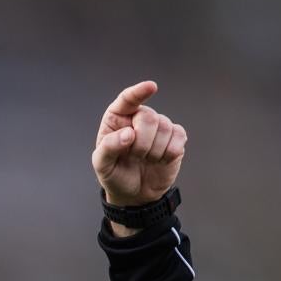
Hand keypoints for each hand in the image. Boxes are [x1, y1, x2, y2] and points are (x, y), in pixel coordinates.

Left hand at [92, 80, 185, 208]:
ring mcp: (160, 126)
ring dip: (153, 151)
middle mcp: (139, 118)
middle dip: (141, 142)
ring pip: (165, 128)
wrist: (134, 193)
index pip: (127, 99)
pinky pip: (178, 139)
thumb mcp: (102, 165)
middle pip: (149, 117)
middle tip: (134, 156)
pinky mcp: (177, 137)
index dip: (139, 92)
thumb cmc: (115, 175)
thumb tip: (128, 134)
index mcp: (118, 119)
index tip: (151, 87)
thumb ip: (108, 148)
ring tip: (144, 159)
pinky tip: (159, 160)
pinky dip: (167, 154)